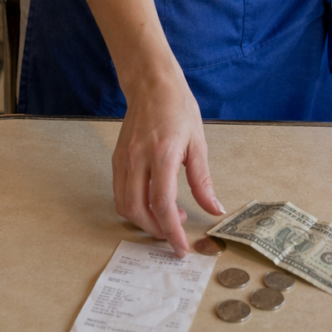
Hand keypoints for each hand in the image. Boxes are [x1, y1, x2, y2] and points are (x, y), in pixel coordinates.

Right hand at [112, 68, 224, 256]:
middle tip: (174, 233)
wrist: (151, 83)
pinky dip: (133, 206)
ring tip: (165, 216)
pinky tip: (151, 201)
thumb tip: (214, 208)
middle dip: (155, 231)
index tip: (180, 248)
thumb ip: (203, 180)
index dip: (170, 231)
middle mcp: (138, 158)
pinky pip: (119, 192)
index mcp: (162, 154)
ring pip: (124, 205)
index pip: (161, 203)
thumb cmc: (178, 108)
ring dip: (143, 220)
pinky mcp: (117, 158)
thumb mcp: (198, 142)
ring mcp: (124, 158)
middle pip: (138, 210)